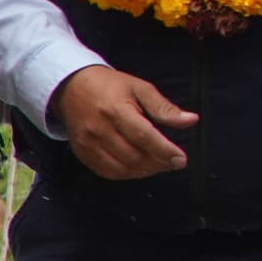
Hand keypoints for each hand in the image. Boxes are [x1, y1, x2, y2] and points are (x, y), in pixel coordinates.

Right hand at [46, 65, 194, 178]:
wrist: (71, 87)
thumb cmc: (108, 86)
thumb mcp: (140, 88)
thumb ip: (164, 108)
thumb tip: (190, 120)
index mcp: (116, 110)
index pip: (145, 136)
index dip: (165, 151)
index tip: (181, 159)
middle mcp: (100, 129)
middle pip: (134, 156)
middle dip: (158, 163)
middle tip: (172, 161)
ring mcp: (89, 143)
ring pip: (122, 168)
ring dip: (144, 170)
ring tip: (157, 164)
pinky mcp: (82, 152)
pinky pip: (107, 172)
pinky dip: (127, 174)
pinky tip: (138, 167)